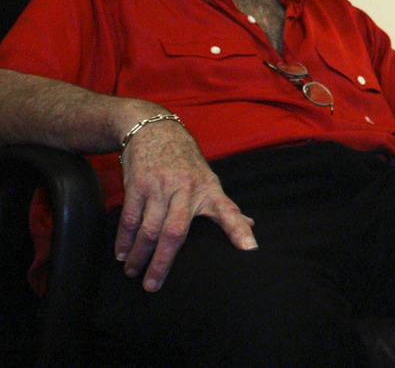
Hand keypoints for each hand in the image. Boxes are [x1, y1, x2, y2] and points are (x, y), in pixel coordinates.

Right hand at [116, 120, 256, 291]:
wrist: (155, 130)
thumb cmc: (186, 162)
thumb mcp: (209, 179)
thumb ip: (224, 206)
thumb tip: (251, 225)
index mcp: (210, 190)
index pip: (229, 212)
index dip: (240, 231)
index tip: (250, 249)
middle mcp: (187, 189)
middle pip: (175, 232)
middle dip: (163, 262)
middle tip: (153, 286)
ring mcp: (162, 186)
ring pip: (149, 229)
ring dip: (139, 255)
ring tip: (133, 272)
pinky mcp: (139, 184)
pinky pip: (130, 218)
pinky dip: (124, 239)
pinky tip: (121, 253)